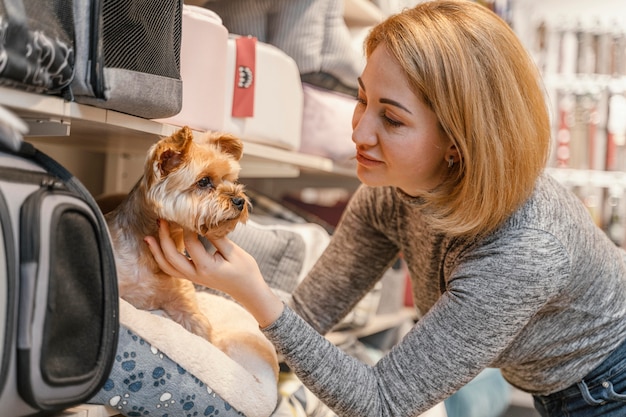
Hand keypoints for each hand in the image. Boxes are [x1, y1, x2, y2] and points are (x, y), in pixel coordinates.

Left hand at [144, 220, 283, 326]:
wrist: (248, 290)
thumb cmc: (245, 270)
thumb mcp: (234, 252)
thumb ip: (217, 237)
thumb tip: (203, 223)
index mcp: (206, 266)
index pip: (190, 243)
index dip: (187, 226)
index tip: (188, 213)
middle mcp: (195, 274)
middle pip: (171, 256)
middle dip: (163, 237)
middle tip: (161, 220)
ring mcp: (192, 278)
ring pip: (167, 266)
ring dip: (157, 251)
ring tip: (148, 237)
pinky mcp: (193, 277)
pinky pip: (172, 270)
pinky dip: (163, 260)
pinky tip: (159, 249)